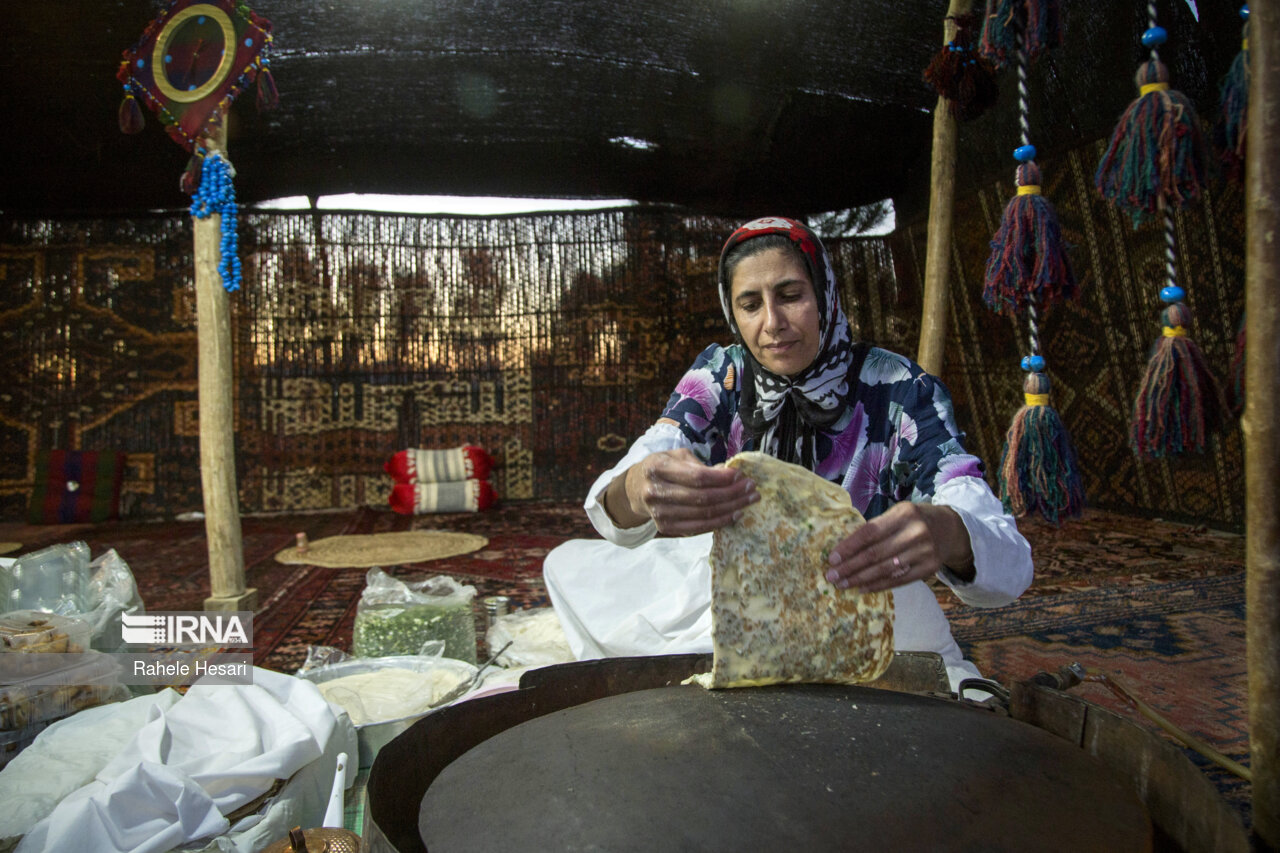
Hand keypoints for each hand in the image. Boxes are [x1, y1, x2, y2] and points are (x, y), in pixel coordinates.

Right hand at [605, 449, 757, 535]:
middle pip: (702, 498)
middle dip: (732, 494)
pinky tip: (734, 514)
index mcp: (658, 468)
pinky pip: (698, 528)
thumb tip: (730, 474)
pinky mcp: (666, 527)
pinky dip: (719, 522)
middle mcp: (656, 492)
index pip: (697, 477)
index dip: (722, 478)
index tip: (740, 475)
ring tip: (748, 501)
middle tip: (752, 489)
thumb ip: (700, 465)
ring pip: (703, 515)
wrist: (636, 489)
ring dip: (731, 509)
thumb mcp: (675, 456)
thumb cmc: (662, 468)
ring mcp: (660, 513)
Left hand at [824, 502, 974, 592]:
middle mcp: (916, 532)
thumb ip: (876, 527)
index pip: (870, 532)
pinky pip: (899, 580)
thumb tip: (844, 548)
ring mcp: (925, 551)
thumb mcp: (898, 514)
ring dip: (860, 579)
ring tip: (843, 584)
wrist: (950, 529)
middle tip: (832, 576)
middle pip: (876, 553)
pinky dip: (878, 586)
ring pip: (886, 569)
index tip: (832, 558)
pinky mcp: (930, 568)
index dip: (849, 547)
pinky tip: (863, 589)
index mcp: (903, 514)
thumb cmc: (914, 520)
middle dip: (850, 567)